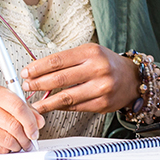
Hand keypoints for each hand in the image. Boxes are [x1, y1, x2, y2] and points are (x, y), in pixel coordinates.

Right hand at [0, 84, 43, 152]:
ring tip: (20, 143)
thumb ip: (25, 109)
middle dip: (27, 135)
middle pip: (13, 124)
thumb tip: (39, 122)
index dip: (31, 120)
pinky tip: (7, 147)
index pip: (17, 105)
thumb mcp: (4, 103)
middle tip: (31, 139)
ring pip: (6, 139)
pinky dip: (7, 151)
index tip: (37, 127)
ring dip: (18, 145)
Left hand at [21, 43, 139, 114]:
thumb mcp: (90, 53)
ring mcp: (101, 88)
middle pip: (59, 79)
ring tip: (33, 103)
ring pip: (66, 97)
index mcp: (92, 52)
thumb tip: (39, 71)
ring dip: (46, 102)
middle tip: (27, 86)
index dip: (38, 67)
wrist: (132, 79)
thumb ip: (67, 62)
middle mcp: (98, 69)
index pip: (57, 60)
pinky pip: (75, 108)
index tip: (26, 72)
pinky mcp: (102, 104)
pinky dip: (60, 108)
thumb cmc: (107, 64)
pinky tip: (52, 106)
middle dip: (38, 84)